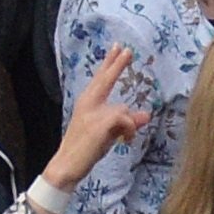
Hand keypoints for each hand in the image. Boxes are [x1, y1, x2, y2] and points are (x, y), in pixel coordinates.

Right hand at [45, 46, 152, 187]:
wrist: (67, 164)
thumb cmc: (86, 149)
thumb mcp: (109, 132)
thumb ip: (125, 121)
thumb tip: (146, 114)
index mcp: (87, 102)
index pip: (100, 78)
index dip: (110, 63)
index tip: (118, 48)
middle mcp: (87, 102)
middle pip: (105, 79)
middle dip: (117, 64)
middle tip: (127, 49)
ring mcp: (92, 112)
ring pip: (122, 109)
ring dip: (128, 124)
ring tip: (126, 138)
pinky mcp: (100, 123)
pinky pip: (125, 120)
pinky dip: (130, 130)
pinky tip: (126, 140)